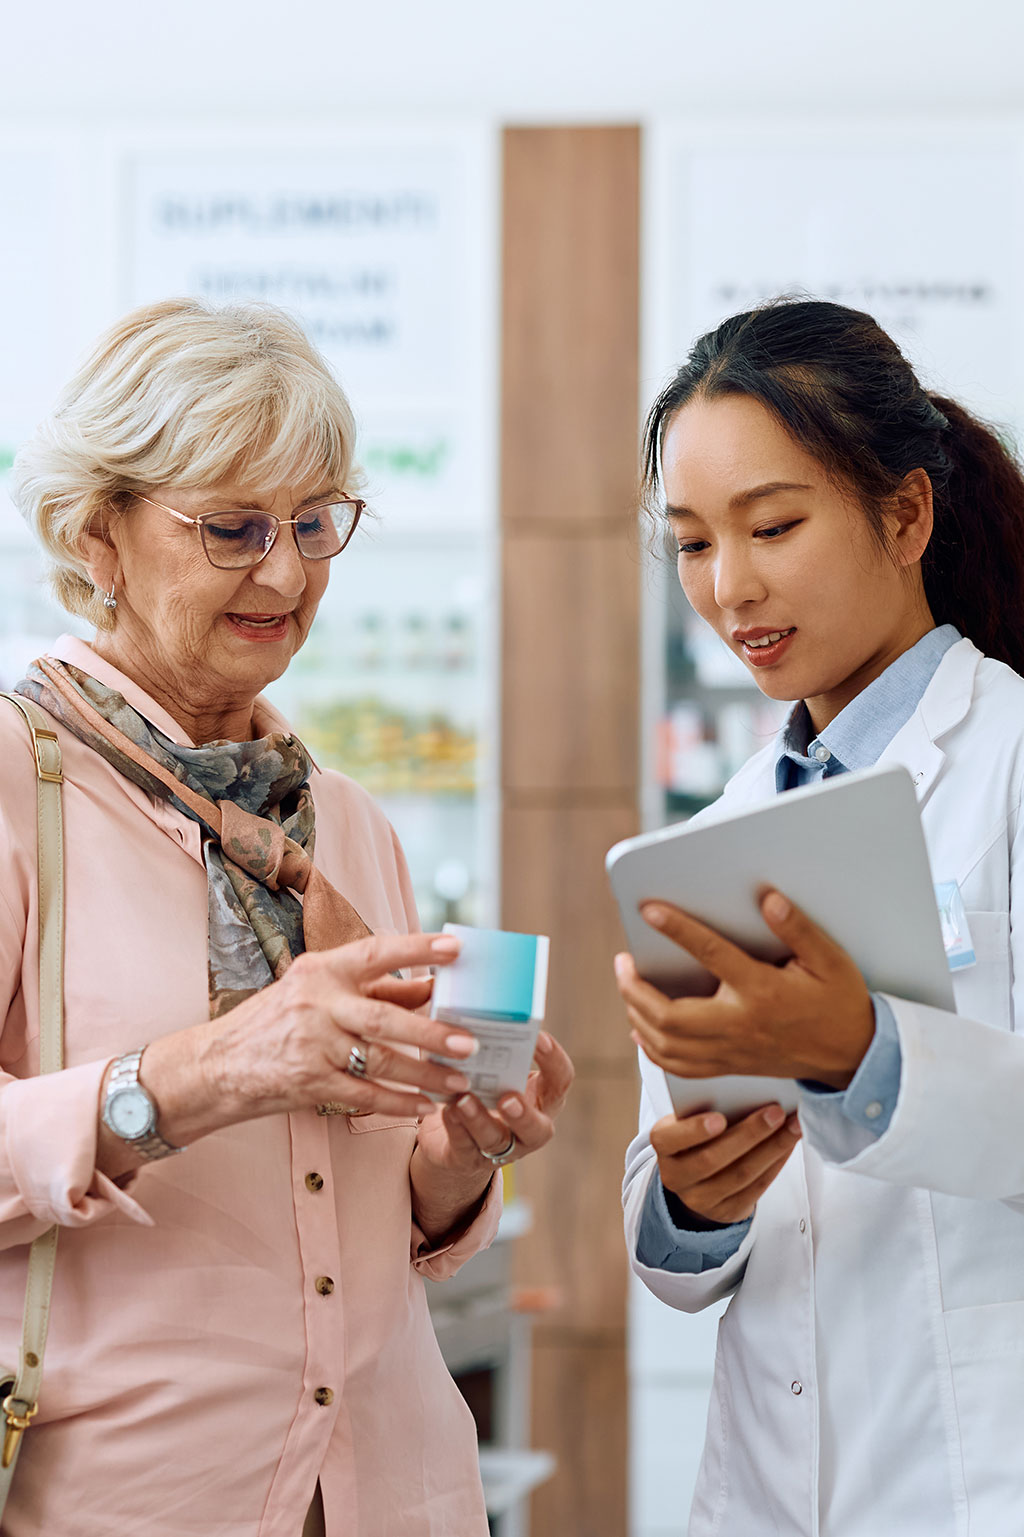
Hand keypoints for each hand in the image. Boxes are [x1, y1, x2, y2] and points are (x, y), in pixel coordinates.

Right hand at [148, 932, 480, 1133]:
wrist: (214, 1066)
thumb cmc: (275, 1023)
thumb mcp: (317, 992)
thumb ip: (374, 988)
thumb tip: (432, 984)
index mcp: (321, 970)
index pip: (376, 952)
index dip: (418, 948)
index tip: (457, 947)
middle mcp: (315, 1003)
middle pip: (384, 1017)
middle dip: (432, 1032)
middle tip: (470, 1041)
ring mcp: (311, 1046)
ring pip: (380, 1061)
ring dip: (424, 1074)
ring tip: (459, 1082)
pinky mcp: (308, 1083)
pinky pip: (363, 1096)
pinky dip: (398, 1103)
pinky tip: (425, 1107)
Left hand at [410, 1033, 573, 1243]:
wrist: (452, 1139)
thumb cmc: (479, 1088)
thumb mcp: (491, 1067)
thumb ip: (485, 1039)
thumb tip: (461, 991)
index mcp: (541, 1097)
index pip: (561, 1080)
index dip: (554, 1060)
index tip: (538, 1036)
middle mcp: (527, 1127)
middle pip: (539, 1129)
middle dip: (524, 1114)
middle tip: (508, 1096)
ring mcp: (500, 1148)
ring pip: (495, 1140)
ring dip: (480, 1119)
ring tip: (464, 1100)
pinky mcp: (467, 1159)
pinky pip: (463, 1146)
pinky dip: (455, 1127)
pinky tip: (446, 1108)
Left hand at [615, 890, 874, 1089]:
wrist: (852, 1055)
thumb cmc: (839, 1003)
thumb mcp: (830, 960)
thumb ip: (798, 929)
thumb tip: (768, 900)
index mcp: (762, 992)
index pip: (711, 955)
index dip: (678, 929)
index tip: (650, 909)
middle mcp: (740, 1025)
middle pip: (670, 1015)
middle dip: (634, 988)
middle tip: (622, 962)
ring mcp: (731, 1051)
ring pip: (667, 1045)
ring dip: (637, 1015)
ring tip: (627, 987)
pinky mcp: (729, 1066)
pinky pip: (678, 1066)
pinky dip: (652, 1048)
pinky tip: (640, 1029)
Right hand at [652, 1104, 802, 1224]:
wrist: (696, 1176)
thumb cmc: (698, 1133)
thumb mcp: (690, 1118)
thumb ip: (708, 1107)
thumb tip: (750, 1091)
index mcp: (663, 1145)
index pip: (671, 1139)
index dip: (694, 1131)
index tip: (719, 1118)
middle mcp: (676, 1176)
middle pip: (712, 1159)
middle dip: (749, 1134)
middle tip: (776, 1112)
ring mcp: (700, 1199)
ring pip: (740, 1175)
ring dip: (772, 1148)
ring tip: (794, 1126)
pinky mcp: (727, 1212)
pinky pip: (756, 1188)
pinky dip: (776, 1164)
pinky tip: (789, 1145)